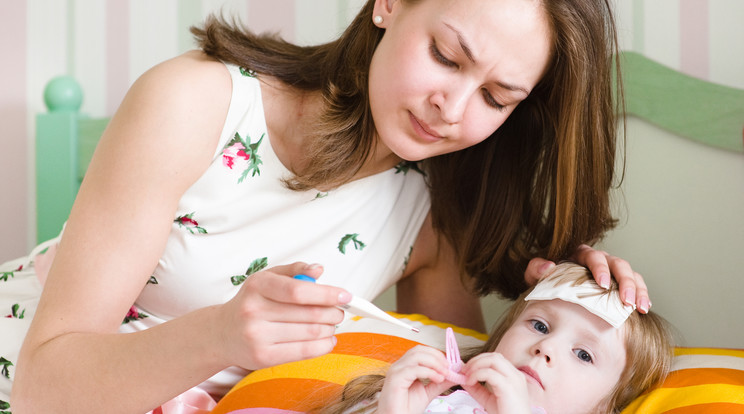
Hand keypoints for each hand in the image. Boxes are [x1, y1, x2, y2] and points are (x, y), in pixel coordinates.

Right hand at [215, 262, 349, 369]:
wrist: (221, 333)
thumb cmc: (251, 302)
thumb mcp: (267, 278)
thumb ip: (294, 270)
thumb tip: (318, 270)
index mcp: (258, 286)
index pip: (299, 290)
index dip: (327, 293)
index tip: (346, 296)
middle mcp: (254, 311)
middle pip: (309, 314)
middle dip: (333, 312)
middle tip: (339, 311)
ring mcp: (257, 336)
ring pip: (310, 333)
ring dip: (330, 329)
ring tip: (331, 325)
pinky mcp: (262, 358)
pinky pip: (303, 352)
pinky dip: (323, 346)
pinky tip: (327, 340)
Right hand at [377, 346, 454, 413]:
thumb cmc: (407, 408)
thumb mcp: (428, 392)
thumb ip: (440, 382)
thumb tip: (455, 374)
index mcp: (405, 367)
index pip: (421, 351)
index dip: (436, 354)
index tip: (450, 364)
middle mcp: (399, 366)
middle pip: (419, 350)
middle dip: (436, 356)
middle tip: (449, 367)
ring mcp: (396, 371)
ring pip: (417, 356)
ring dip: (434, 362)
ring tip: (444, 373)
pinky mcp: (395, 379)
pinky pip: (414, 369)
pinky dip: (429, 372)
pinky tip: (437, 378)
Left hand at [461, 352, 530, 413]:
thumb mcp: (488, 399)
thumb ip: (476, 388)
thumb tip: (462, 377)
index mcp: (513, 376)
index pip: (496, 359)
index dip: (479, 360)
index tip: (466, 369)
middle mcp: (515, 375)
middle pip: (494, 356)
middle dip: (476, 360)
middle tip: (464, 370)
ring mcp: (513, 379)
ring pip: (493, 359)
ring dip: (476, 364)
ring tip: (466, 375)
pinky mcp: (508, 387)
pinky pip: (489, 373)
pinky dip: (476, 374)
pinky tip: (470, 382)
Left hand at [524, 245, 650, 312]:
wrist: (551, 289)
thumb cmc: (546, 280)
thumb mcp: (536, 275)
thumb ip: (536, 269)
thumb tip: (548, 266)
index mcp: (580, 254)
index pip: (594, 256)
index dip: (601, 269)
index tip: (603, 284)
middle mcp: (600, 259)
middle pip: (618, 264)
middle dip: (625, 282)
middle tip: (627, 301)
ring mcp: (612, 270)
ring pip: (631, 274)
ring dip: (638, 290)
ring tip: (640, 308)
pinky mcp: (619, 283)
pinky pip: (636, 284)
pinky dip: (641, 294)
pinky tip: (644, 307)